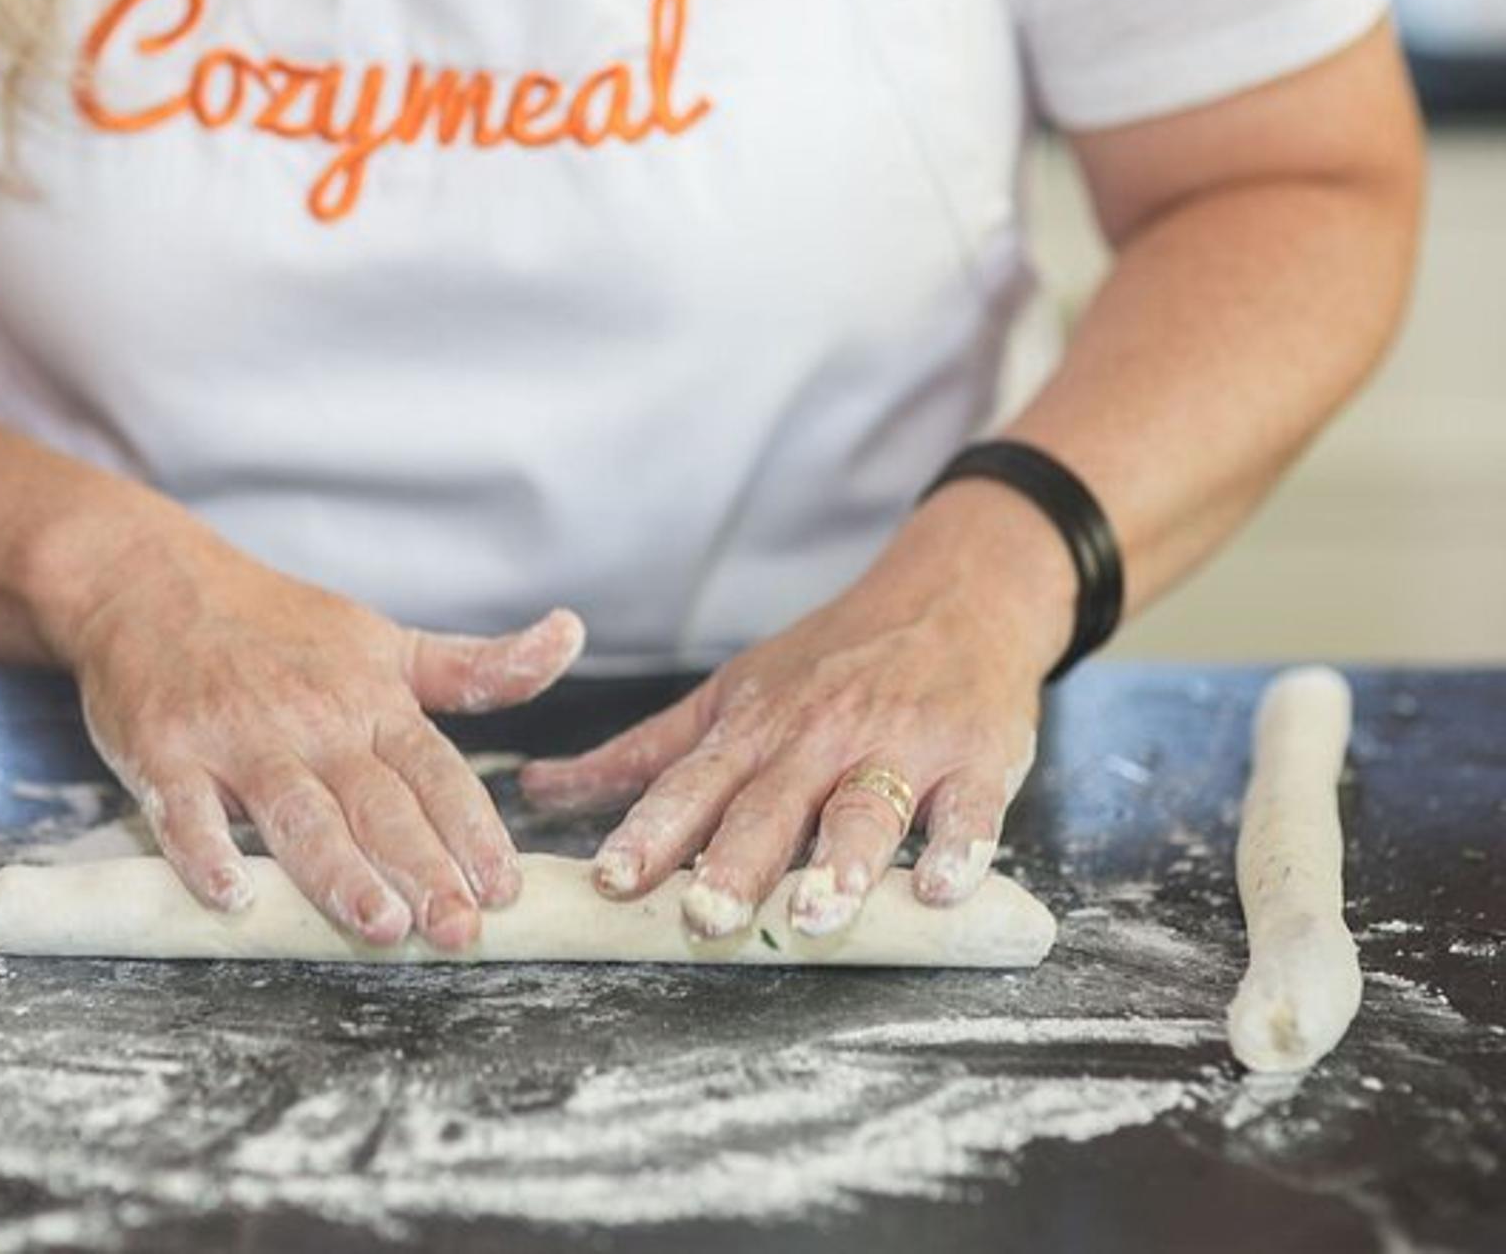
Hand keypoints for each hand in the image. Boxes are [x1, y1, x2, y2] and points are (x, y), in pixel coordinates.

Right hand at [54, 524, 584, 949]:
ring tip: (379, 924)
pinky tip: (231, 898)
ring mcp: (238, 738)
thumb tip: (570, 635)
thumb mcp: (387, 641)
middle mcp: (314, 722)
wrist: (152, 581)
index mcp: (373, 702)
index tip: (507, 888)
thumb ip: (477, 667)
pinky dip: (204, 852)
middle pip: (378, 804)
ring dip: (338, 871)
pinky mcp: (164, 751)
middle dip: (423, 869)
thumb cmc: (279, 626)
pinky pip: (184, 810)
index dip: (473, 831)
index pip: (437, 773)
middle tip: (459, 931)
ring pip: (296, 813)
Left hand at [518, 485, 1070, 937]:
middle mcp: (819, 739)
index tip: (612, 879)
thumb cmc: (829, 662)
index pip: (692, 786)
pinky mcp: (975, 760)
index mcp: (754, 730)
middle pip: (771, 808)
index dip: (650, 833)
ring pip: (865, 812)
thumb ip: (640, 755)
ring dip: (839, 865)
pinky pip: (969, 812)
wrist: (953, 594)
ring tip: (815, 916)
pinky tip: (940, 891)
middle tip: (705, 918)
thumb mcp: (729, 696)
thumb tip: (538, 788)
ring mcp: (899, 748)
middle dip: (736, 864)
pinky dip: (960, 850)